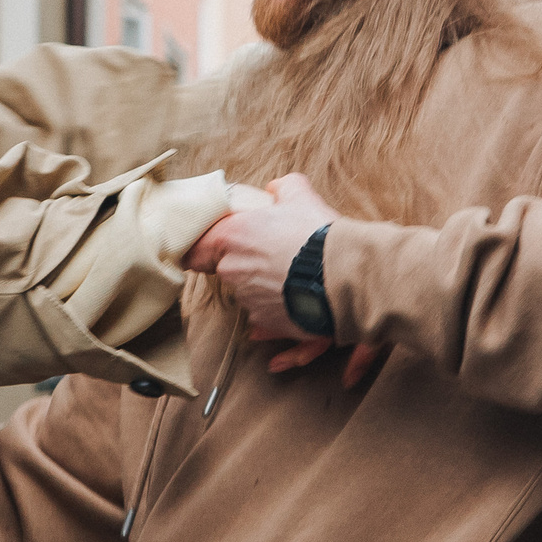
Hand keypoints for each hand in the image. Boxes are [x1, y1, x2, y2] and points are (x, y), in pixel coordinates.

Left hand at [185, 175, 387, 389]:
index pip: (195, 248)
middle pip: (229, 271)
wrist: (347, 273)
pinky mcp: (273, 323)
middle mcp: (235, 271)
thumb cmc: (319, 233)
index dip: (196, 250)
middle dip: (248, 266)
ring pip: (252, 297)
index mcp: (233, 237)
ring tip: (295, 282)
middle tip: (274, 256)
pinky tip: (277, 352)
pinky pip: (271, 327)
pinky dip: (277, 333)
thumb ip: (282, 189)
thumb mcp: (300, 195)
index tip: (195, 253)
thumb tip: (276, 189)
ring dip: (267, 293)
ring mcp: (252, 301)